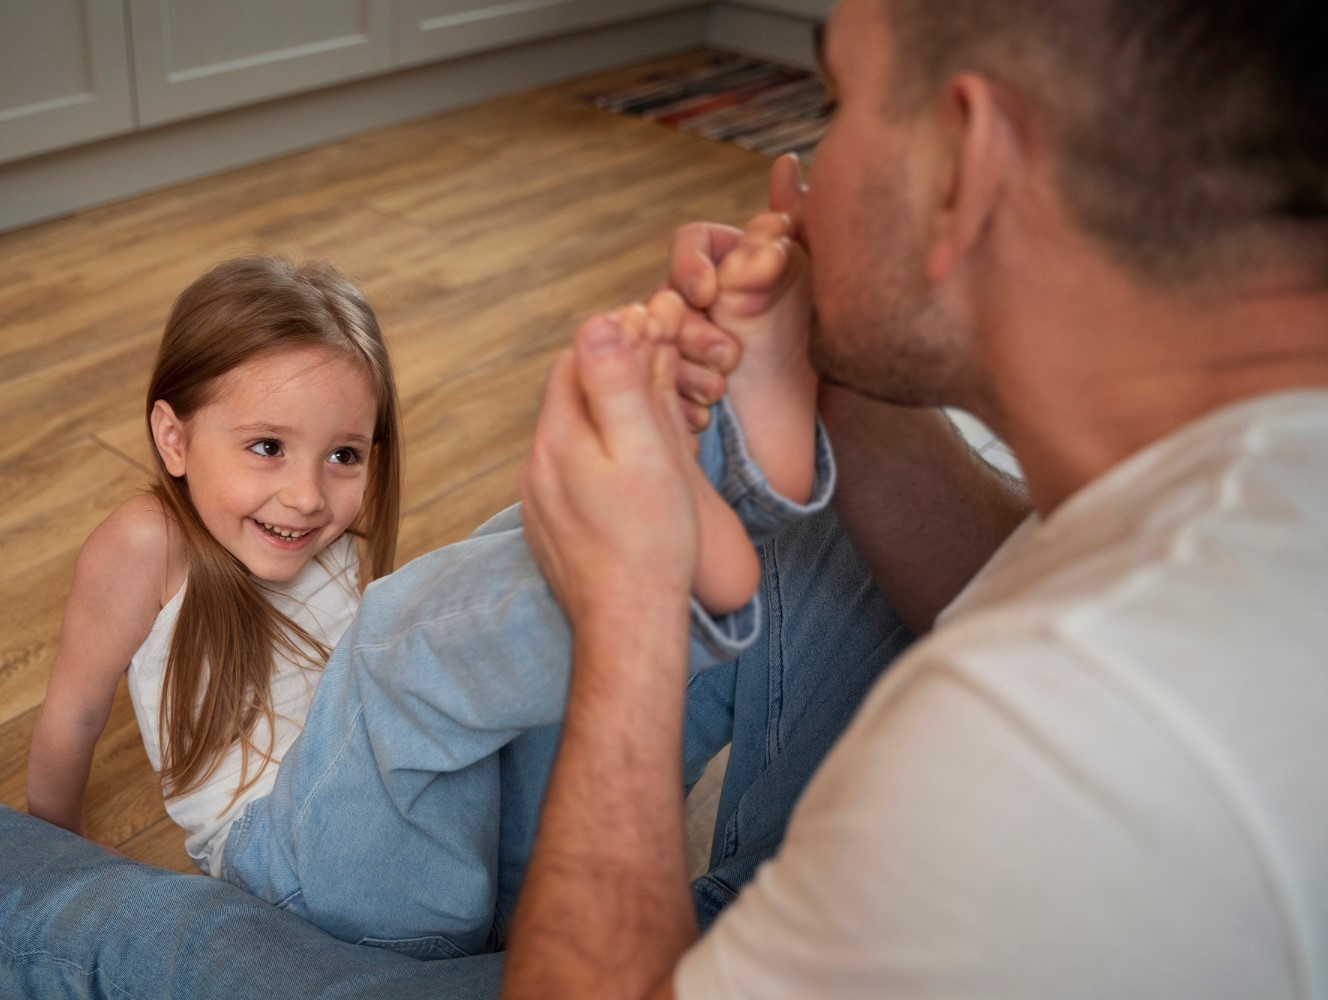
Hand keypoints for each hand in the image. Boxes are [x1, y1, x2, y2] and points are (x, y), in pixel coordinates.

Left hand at [520, 313, 698, 629]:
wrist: (627, 623)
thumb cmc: (649, 539)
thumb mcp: (645, 450)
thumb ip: (617, 385)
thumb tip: (597, 325)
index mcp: (558, 438)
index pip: (572, 363)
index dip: (610, 342)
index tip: (648, 337)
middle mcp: (536, 466)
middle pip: (567, 400)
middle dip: (605, 380)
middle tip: (653, 375)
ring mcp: (539, 502)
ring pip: (568, 441)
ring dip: (601, 425)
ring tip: (646, 431)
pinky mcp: (550, 531)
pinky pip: (569, 479)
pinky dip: (595, 465)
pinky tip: (626, 482)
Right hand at [666, 153, 810, 431]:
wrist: (804, 415)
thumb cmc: (802, 340)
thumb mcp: (804, 282)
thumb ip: (792, 225)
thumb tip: (786, 163)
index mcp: (721, 261)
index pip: (690, 244)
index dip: (691, 265)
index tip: (708, 293)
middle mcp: (690, 297)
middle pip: (665, 295)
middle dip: (693, 328)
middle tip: (728, 354)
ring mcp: (672, 340)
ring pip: (651, 343)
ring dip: (683, 365)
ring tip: (717, 389)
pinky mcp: (665, 383)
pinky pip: (650, 387)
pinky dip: (676, 400)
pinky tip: (702, 414)